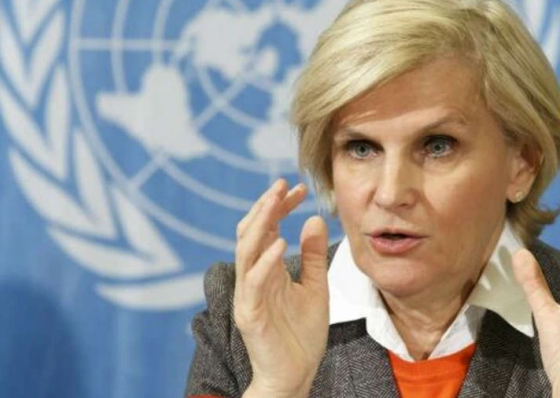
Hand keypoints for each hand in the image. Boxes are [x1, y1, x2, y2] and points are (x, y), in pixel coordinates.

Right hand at [234, 179, 328, 397]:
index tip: (300, 189)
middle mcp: (252, 278)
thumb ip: (312, 256)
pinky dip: (265, 261)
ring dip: (260, 223)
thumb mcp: (314, 287)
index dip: (279, 206)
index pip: (266, 229)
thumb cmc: (300, 334)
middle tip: (284, 185)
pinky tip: (282, 242)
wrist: (295, 375)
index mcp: (265, 271)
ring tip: (277, 201)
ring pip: (245, 251)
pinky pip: (254, 282)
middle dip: (266, 206)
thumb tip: (313, 220)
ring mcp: (248, 295)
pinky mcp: (249, 314)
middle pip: (250, 233)